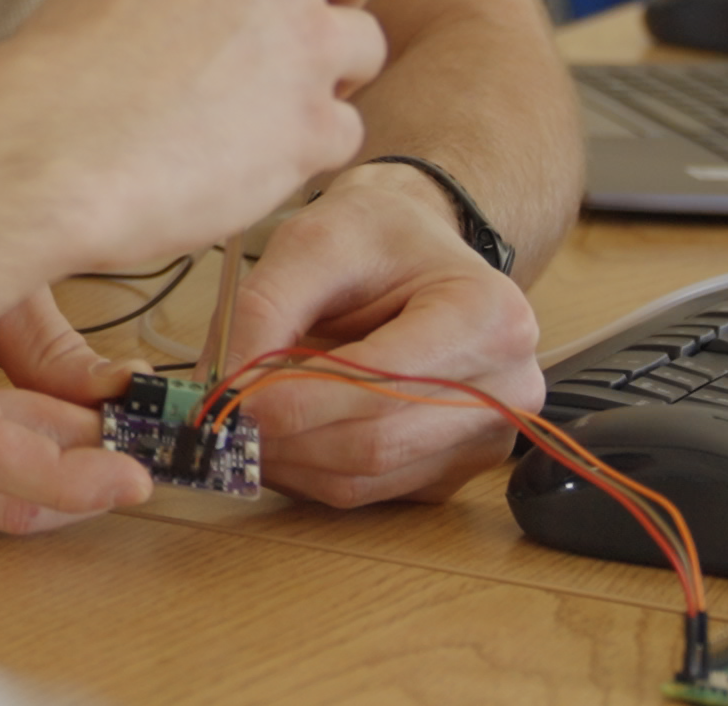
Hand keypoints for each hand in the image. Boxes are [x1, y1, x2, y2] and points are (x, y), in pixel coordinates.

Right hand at [0, 0, 392, 270]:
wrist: (50, 150)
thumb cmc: (65, 64)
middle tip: (305, 13)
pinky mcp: (315, 122)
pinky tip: (246, 149)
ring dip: (326, 69)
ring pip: (366, 42)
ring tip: (257, 98)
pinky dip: (305, 144)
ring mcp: (305, 39)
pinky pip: (345, 126)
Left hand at [219, 166, 544, 505]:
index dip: (303, 399)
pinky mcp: (452, 469)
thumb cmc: (374, 237)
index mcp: (489, 316)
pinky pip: (370, 489)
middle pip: (375, 439)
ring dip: (290, 460)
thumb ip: (268, 306)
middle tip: (221, 419)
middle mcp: (506, 386)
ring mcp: (485, 437)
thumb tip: (229, 386)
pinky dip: (310, 470)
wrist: (413, 251)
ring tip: (242, 423)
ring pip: (367, 476)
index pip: (385, 380)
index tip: (236, 401)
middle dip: (287, 435)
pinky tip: (283, 433)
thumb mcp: (313, 238)